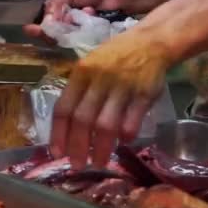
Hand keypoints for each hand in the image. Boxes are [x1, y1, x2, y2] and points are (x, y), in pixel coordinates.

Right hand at [24, 0, 168, 40]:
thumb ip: (58, 1)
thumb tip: (47, 19)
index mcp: (61, 12)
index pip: (45, 23)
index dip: (38, 28)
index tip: (31, 29)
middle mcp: (70, 27)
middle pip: (54, 36)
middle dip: (51, 32)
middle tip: (50, 28)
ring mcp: (82, 37)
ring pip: (67, 42)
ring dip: (70, 30)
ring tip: (84, 15)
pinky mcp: (95, 45)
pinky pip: (84, 47)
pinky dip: (84, 37)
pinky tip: (91, 21)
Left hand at [49, 26, 172, 169]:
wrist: (151, 41)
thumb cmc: (114, 58)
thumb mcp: (90, 67)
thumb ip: (79, 93)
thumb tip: (66, 131)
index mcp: (81, 73)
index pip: (63, 108)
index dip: (58, 134)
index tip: (56, 153)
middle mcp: (99, 80)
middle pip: (83, 120)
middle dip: (78, 147)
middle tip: (77, 166)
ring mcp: (123, 86)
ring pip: (106, 124)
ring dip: (102, 147)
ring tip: (99, 162)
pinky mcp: (144, 93)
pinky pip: (132, 120)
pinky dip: (126, 135)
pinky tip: (123, 143)